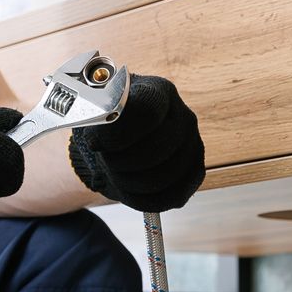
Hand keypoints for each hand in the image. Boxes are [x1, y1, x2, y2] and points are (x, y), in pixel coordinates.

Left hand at [68, 75, 204, 211]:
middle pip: (156, 149)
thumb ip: (99, 117)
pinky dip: (145, 199)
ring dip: (129, 183)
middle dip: (121, 163)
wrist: (120, 142)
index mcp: (160, 92)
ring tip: (116, 174)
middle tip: (105, 162)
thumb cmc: (110, 125)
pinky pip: (173, 196)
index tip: (96, 144)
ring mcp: (193, 144)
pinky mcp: (195, 171)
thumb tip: (98, 137)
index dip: (119, 134)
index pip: (147, 112)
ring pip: (163, 177)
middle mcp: (183, 116)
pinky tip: (130, 189)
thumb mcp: (99, 113)